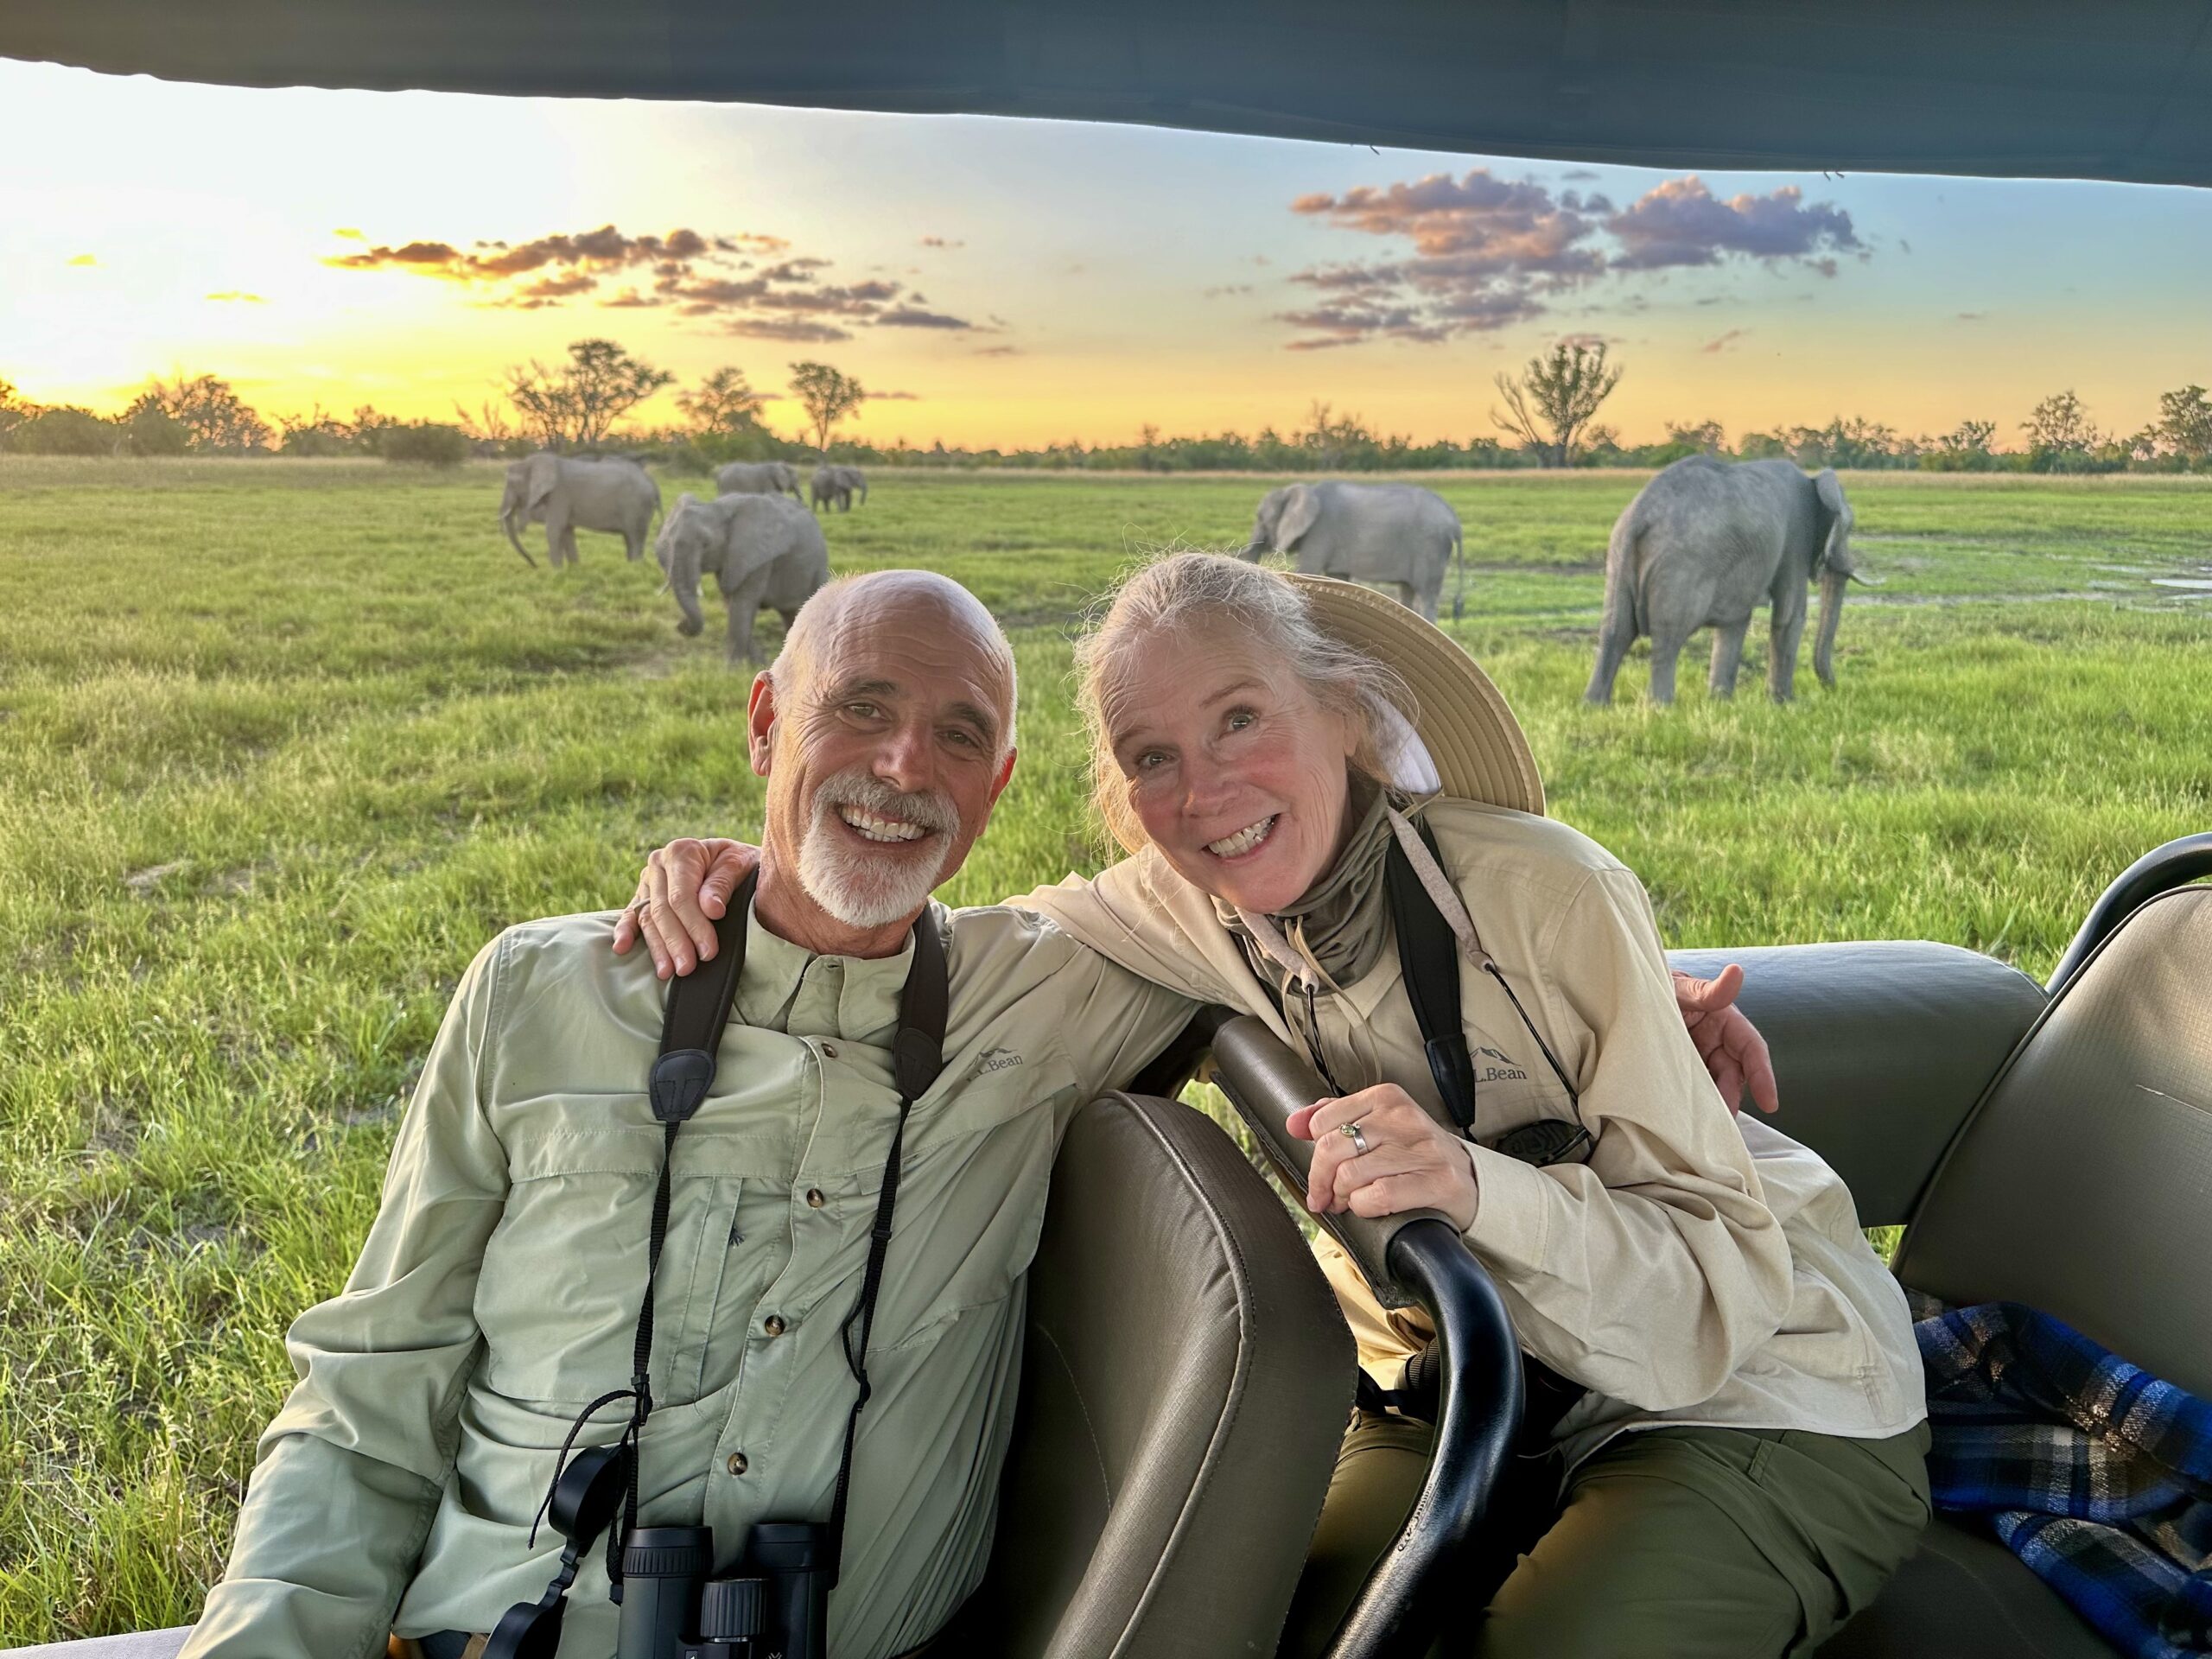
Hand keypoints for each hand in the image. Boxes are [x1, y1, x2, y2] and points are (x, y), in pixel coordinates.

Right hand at [611, 838, 759, 977]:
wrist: (734, 859)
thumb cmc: (739, 862)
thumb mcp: (740, 864)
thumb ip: (722, 884)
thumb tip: (711, 909)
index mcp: (681, 852)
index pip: (682, 896)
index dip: (694, 925)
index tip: (708, 951)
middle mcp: (659, 864)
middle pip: (662, 910)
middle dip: (676, 942)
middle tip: (687, 968)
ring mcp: (648, 880)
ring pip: (648, 918)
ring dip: (656, 947)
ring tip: (666, 972)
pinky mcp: (643, 895)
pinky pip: (632, 914)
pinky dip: (625, 931)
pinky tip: (622, 948)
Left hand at [1287, 1083, 1478, 1233]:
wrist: (1469, 1179)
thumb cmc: (1414, 1153)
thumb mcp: (1377, 1125)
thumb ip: (1334, 1119)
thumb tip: (1293, 1122)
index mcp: (1386, 1098)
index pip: (1322, 1122)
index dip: (1313, 1154)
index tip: (1319, 1173)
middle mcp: (1403, 1118)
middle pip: (1331, 1149)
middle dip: (1320, 1180)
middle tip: (1324, 1197)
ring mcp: (1421, 1150)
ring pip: (1351, 1175)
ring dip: (1342, 1197)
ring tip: (1348, 1202)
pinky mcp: (1435, 1181)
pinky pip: (1378, 1197)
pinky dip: (1364, 1207)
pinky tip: (1371, 1206)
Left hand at [1672, 965, 1778, 1115]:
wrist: (1625, 993)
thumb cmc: (1658, 985)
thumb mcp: (1679, 989)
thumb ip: (1706, 989)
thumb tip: (1736, 972)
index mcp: (1724, 1019)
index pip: (1751, 1049)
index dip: (1763, 1075)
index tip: (1770, 1103)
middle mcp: (1716, 1041)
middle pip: (1733, 1075)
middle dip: (1731, 1098)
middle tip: (1720, 1121)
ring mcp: (1698, 1057)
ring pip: (1714, 1086)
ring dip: (1712, 1106)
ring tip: (1701, 1125)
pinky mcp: (1681, 1069)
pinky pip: (1692, 1090)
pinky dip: (1692, 1104)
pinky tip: (1683, 1118)